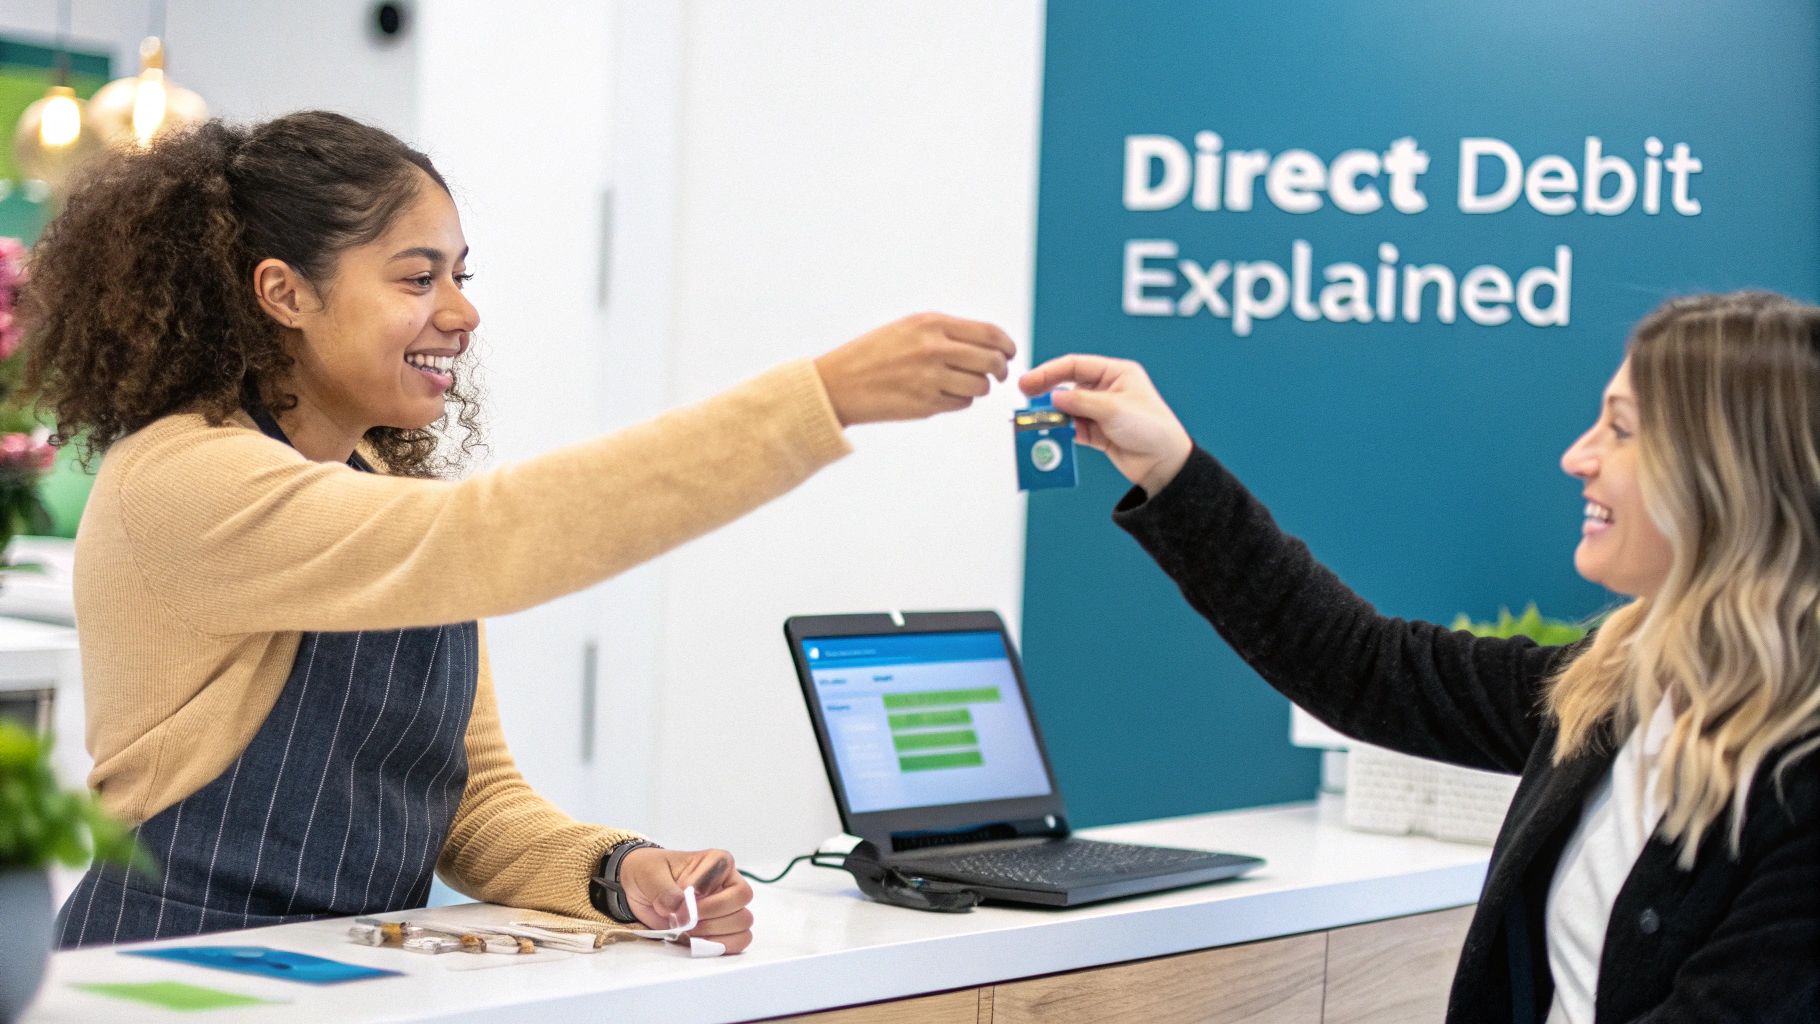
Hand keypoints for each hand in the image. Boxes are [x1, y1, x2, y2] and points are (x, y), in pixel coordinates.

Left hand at [618, 846, 754, 953]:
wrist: (638, 889)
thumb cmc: (649, 873)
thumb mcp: (650, 874)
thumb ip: (664, 890)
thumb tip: (681, 909)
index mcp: (718, 862)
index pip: (729, 879)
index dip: (707, 896)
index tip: (685, 896)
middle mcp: (728, 883)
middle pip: (740, 904)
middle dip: (709, 916)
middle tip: (684, 918)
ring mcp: (727, 907)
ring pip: (742, 925)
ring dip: (713, 933)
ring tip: (688, 928)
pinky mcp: (722, 928)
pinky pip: (738, 941)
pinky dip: (718, 946)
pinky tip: (697, 939)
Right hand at [814, 313, 1016, 424]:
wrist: (839, 383)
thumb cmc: (872, 354)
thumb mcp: (908, 328)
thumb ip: (945, 332)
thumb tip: (986, 344)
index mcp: (931, 324)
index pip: (989, 333)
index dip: (1007, 345)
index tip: (1010, 352)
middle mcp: (934, 348)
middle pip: (991, 361)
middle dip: (1000, 370)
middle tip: (997, 374)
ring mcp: (931, 378)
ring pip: (980, 387)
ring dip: (978, 388)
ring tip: (960, 384)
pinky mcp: (926, 404)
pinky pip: (961, 404)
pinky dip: (959, 401)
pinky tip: (942, 395)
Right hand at [1019, 355, 1192, 495]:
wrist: (1164, 463)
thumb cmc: (1152, 428)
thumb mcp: (1114, 409)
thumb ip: (1081, 402)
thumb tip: (1053, 398)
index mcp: (1117, 373)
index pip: (1076, 365)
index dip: (1050, 371)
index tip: (1030, 381)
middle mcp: (1107, 389)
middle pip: (1069, 386)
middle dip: (1047, 392)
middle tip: (1025, 397)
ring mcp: (1101, 412)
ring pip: (1068, 409)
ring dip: (1053, 416)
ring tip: (1035, 421)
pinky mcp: (1098, 432)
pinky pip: (1072, 429)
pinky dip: (1061, 432)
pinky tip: (1050, 434)